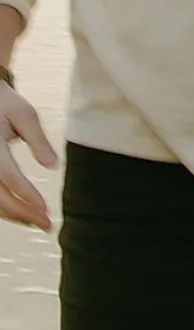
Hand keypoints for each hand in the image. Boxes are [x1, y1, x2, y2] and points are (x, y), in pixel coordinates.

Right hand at [0, 81, 56, 231]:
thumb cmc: (4, 104)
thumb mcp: (24, 114)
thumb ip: (38, 140)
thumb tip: (53, 165)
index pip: (8, 175)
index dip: (26, 193)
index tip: (44, 207)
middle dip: (23, 213)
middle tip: (48, 224)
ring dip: (16, 216)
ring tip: (41, 223)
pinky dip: (7, 209)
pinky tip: (25, 214)